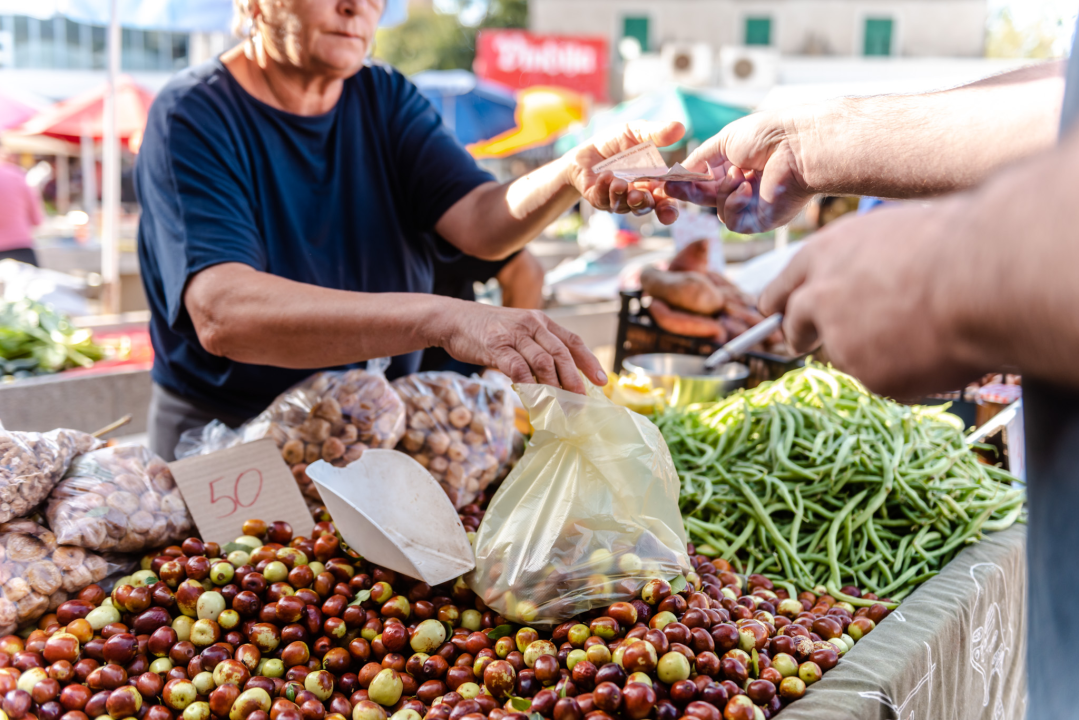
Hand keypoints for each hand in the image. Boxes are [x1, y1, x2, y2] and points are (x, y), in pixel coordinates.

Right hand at [439, 302, 607, 393]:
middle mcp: (532, 324)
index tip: (601, 381)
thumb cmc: (486, 330)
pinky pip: (519, 368)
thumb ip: (535, 350)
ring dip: (554, 388)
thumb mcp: (517, 333)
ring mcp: (514, 334)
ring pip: (543, 363)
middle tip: (580, 403)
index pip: (572, 341)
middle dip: (574, 381)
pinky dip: (529, 387)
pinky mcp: (496, 346)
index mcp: (541, 321)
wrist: (453, 319)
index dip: (589, 362)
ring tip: (559, 407)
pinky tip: (534, 401)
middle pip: (561, 354)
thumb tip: (555, 380)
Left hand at [564, 121, 685, 224]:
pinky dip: (604, 189)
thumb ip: (656, 133)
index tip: (669, 211)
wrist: (587, 149)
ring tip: (619, 183)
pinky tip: (605, 177)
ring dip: (621, 196)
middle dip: (643, 204)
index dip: (669, 209)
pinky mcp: (598, 199)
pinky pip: (602, 199)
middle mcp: (637, 196)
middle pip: (645, 208)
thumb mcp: (636, 133)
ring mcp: (617, 200)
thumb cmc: (616, 143)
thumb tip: (680, 128)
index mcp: (652, 184)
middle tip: (638, 196)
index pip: (665, 202)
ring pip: (622, 206)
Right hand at [660, 109, 814, 233]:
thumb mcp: (723, 141)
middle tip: (673, 186)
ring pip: (717, 211)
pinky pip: (732, 222)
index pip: (706, 180)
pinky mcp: (761, 221)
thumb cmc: (767, 135)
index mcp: (738, 166)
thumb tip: (679, 173)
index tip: (668, 180)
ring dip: (723, 191)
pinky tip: (747, 188)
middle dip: (690, 192)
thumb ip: (699, 159)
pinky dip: (733, 204)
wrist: (797, 146)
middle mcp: (745, 187)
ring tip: (740, 173)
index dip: (687, 182)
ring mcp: (753, 206)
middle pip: (707, 198)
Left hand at [758, 200, 987, 397]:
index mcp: (821, 255)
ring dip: (872, 350)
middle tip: (807, 342)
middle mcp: (818, 299)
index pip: (781, 287)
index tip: (773, 313)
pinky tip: (938, 347)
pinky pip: (887, 379)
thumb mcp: (891, 233)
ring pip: (847, 355)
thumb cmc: (952, 243)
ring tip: (922, 327)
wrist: (983, 277)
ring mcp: (840, 341)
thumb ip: (860, 261)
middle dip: (801, 336)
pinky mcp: (869, 376)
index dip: (780, 303)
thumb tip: (858, 279)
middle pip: (794, 326)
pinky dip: (909, 370)